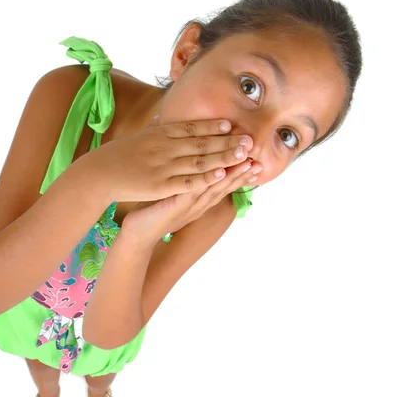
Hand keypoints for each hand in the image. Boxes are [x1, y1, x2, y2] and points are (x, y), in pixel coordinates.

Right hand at [88, 115, 257, 201]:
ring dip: (224, 156)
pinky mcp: (161, 185)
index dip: (213, 127)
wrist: (100, 173)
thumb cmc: (120, 155)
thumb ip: (155, 128)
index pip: (192, 128)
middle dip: (227, 141)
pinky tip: (222, 174)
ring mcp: (164, 166)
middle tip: (250, 138)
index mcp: (161, 133)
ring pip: (200, 160)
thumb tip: (161, 116)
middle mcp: (165, 146)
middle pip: (202, 142)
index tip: (231, 125)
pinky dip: (206, 177)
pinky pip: (188, 180)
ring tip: (244, 153)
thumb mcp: (140, 136)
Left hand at [120, 157, 261, 241]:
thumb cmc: (151, 211)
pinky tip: (217, 171)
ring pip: (213, 189)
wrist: (137, 234)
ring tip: (247, 163)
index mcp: (198, 201)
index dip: (239, 175)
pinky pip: (193, 191)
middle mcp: (197, 205)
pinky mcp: (175, 206)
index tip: (255, 162)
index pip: (222, 186)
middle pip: (223, 187)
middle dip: (242, 174)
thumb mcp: (172, 194)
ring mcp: (188, 207)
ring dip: (231, 176)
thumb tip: (191, 164)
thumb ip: (184, 181)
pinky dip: (206, 181)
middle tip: (259, 161)